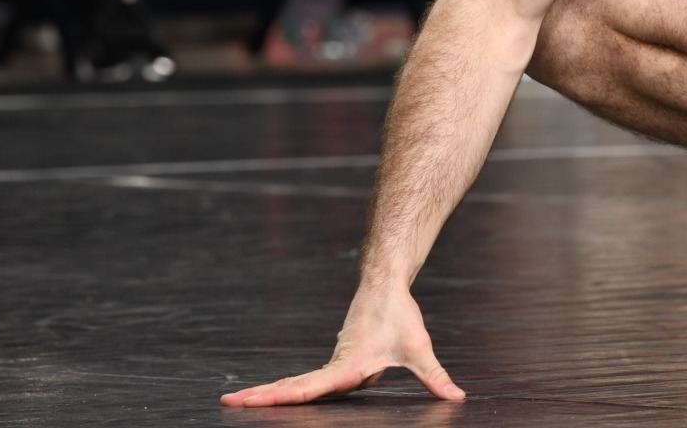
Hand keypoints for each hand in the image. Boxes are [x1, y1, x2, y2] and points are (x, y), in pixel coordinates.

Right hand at [219, 285, 462, 406]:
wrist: (384, 284)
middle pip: (293, 387)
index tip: (260, 400)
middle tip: (228, 403)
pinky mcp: (334, 362)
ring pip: (296, 384)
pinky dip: (285, 390)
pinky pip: (307, 381)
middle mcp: (335, 365)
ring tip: (234, 402)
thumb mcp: (420, 349)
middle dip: (261, 397)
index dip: (289, 397)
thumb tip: (457, 397)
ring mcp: (332, 363)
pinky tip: (268, 398)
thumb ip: (436, 377)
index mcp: (349, 365)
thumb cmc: (401, 316)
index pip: (314, 387)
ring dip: (267, 393)